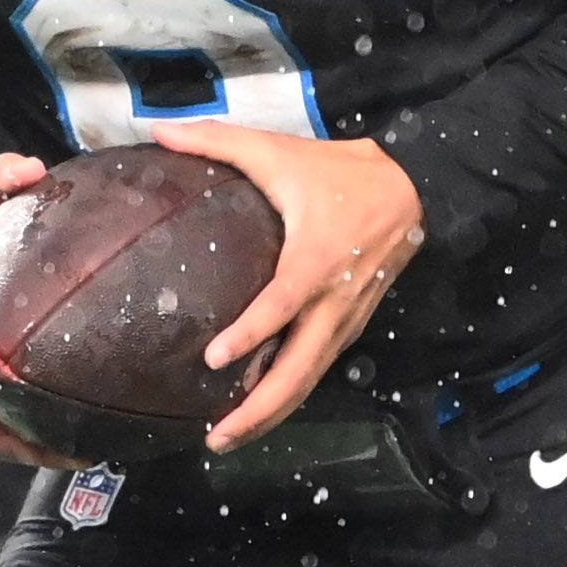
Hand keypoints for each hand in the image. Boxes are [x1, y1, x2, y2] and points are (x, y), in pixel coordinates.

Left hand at [154, 121, 426, 453]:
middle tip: (215, 436)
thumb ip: (216, 139)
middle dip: (259, 409)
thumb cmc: (335, 173)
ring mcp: (345, 321)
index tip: (214, 358)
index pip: (281, 306)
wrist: (410, 189)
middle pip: (299, 371)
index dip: (250, 334)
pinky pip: (316, 369)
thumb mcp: (277, 149)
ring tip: (224, 437)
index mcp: (315, 260)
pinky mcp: (348, 327)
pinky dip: (287, 395)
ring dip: (270, 412)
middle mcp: (334, 302)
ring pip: (308, 380)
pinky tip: (256, 410)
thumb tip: (157, 128)